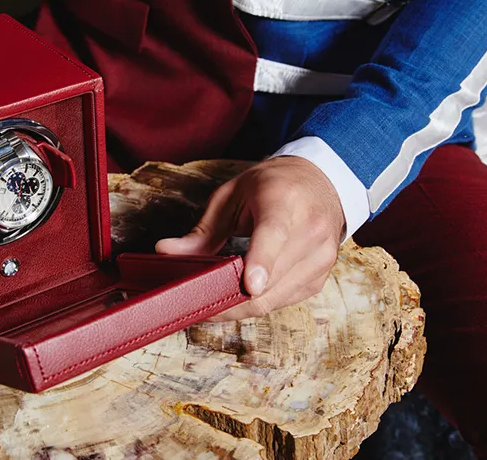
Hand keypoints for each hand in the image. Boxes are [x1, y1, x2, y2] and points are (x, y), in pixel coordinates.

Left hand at [156, 157, 344, 320]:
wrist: (319, 182)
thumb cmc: (272, 186)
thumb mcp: (231, 197)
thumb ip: (201, 230)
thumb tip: (165, 252)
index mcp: (284, 200)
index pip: (274, 234)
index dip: (261, 261)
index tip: (250, 285)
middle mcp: (311, 229)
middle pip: (270, 280)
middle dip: (230, 298)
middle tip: (195, 305)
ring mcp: (321, 256)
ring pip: (275, 299)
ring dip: (242, 305)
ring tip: (216, 298)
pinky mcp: (321, 277)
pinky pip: (284, 301)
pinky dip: (260, 302)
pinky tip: (245, 292)